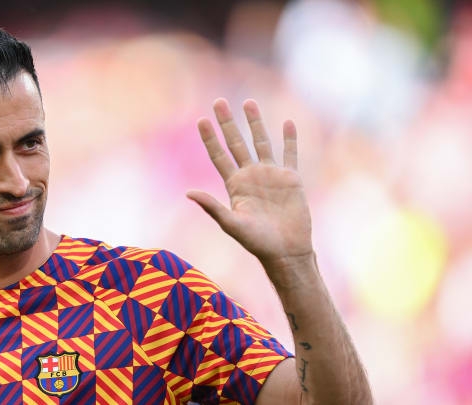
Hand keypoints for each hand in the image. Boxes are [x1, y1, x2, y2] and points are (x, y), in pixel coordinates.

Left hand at [187, 98, 312, 269]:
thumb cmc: (257, 242)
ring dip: (255, 123)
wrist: (286, 251)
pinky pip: (290, 153)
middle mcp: (250, 176)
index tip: (201, 120)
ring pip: (261, 142)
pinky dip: (289, 139)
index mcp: (234, 185)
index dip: (210, 138)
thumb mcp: (231, 224)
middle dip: (227, 122)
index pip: (219, 156)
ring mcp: (271, 175)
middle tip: (219, 101)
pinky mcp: (291, 179)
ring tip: (248, 102)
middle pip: (236, 143)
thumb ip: (212, 207)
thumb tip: (188, 193)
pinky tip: (287, 122)